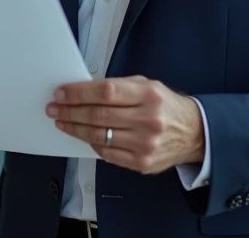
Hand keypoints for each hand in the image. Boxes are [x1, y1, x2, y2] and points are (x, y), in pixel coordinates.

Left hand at [47, 76, 204, 173]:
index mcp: (148, 95)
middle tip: (54, 108)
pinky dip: (91, 143)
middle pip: (98, 115)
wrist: (193, 133)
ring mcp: (145, 144)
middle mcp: (148, 120)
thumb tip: (83, 90)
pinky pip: (107, 153)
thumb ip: (118, 87)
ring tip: (62, 121)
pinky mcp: (142, 162)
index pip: (105, 91)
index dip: (78, 92)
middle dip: (70, 111)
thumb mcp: (146, 85)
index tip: (61, 93)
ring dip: (74, 128)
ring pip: (98, 136)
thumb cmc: (165, 106)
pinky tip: (82, 135)